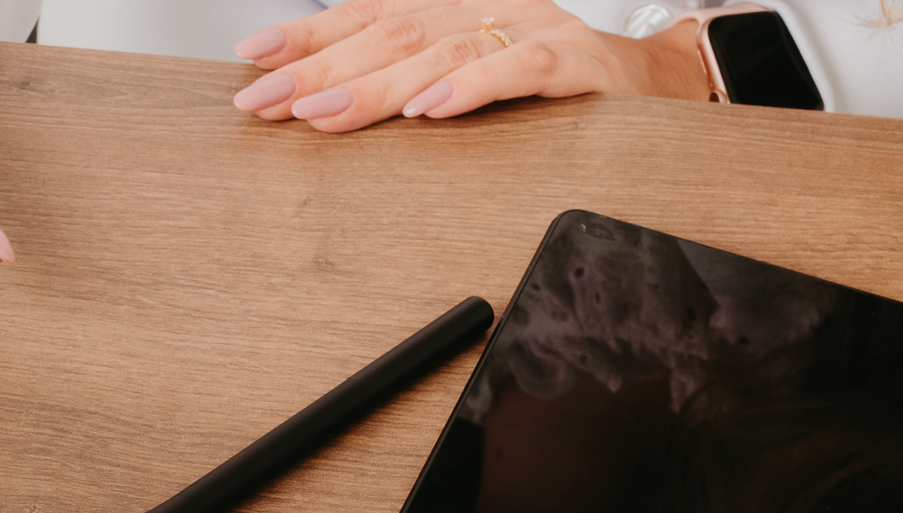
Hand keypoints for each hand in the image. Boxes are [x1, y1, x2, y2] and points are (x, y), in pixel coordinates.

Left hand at [229, 0, 712, 132]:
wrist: (650, 79)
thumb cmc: (547, 77)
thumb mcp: (465, 68)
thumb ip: (401, 76)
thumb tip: (315, 97)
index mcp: (448, 9)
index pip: (365, 17)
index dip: (306, 36)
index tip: (252, 60)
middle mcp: (480, 10)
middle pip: (388, 35)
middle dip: (319, 69)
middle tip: (268, 100)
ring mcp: (527, 31)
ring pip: (440, 53)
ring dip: (377, 85)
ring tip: (326, 112)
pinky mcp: (572, 63)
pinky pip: (518, 71)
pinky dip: (472, 88)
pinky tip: (431, 110)